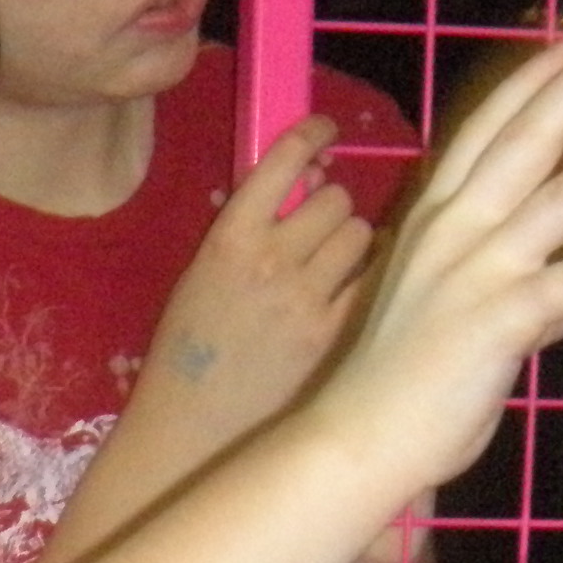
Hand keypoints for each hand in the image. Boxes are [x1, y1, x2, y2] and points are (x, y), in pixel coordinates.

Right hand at [131, 112, 376, 463]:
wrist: (192, 428)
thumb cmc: (189, 354)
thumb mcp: (200, 279)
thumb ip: (248, 230)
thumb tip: (309, 182)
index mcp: (228, 239)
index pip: (283, 162)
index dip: (312, 136)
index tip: (325, 134)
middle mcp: (270, 259)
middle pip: (334, 200)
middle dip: (333, 208)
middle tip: (322, 229)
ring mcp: (306, 298)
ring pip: (359, 236)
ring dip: (354, 242)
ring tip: (338, 265)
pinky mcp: (335, 333)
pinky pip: (372, 281)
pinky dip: (371, 277)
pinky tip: (362, 289)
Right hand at [306, 29, 562, 497]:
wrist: (356, 440)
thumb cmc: (394, 387)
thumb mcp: (450, 323)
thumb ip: (513, 303)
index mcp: (431, 222)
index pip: (480, 134)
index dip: (526, 86)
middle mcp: (452, 231)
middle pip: (526, 140)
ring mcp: (476, 272)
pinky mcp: (500, 318)